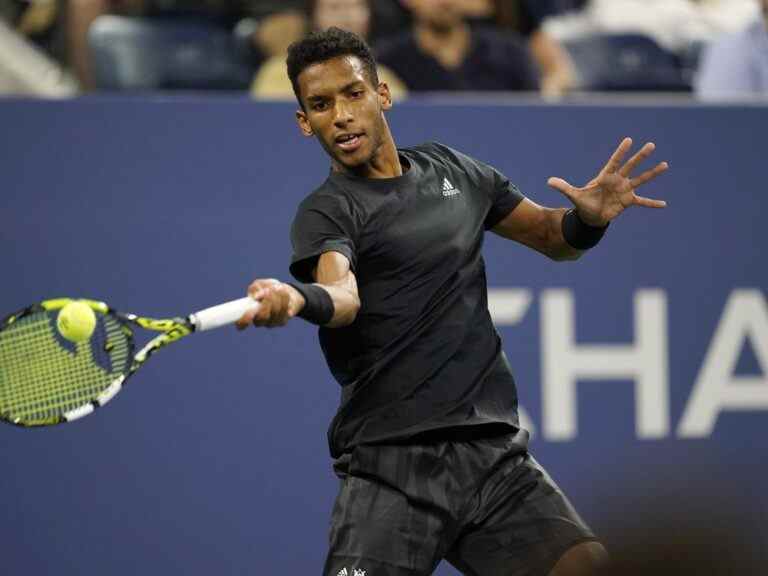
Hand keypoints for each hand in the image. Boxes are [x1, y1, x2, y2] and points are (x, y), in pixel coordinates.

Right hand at [235, 279, 304, 329]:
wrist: (282, 291)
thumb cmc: (266, 289)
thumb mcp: (259, 285)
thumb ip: (255, 288)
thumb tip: (257, 296)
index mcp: (248, 314)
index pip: (241, 324)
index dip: (245, 320)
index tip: (249, 310)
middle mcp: (259, 321)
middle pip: (262, 317)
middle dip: (266, 303)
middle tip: (267, 292)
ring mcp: (272, 323)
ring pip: (275, 312)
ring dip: (277, 297)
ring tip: (277, 287)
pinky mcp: (283, 321)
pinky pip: (286, 310)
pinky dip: (285, 298)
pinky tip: (283, 292)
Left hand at [547, 137, 668, 226]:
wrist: (590, 217)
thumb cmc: (583, 203)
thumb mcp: (573, 195)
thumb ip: (563, 187)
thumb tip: (548, 181)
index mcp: (605, 177)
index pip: (614, 162)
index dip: (621, 152)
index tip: (629, 140)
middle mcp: (618, 181)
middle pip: (631, 166)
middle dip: (641, 157)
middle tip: (651, 145)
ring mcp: (625, 190)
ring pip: (641, 179)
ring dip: (652, 173)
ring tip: (665, 165)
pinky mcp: (628, 202)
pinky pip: (643, 202)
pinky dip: (652, 203)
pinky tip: (664, 204)